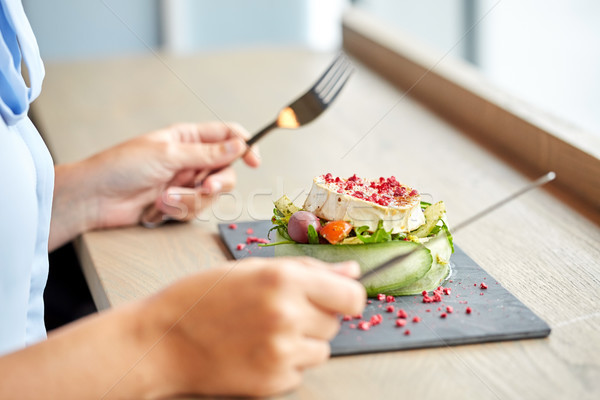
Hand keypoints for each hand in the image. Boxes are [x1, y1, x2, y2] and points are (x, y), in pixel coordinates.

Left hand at [50, 122, 258, 248]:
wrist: (94, 199)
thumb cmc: (122, 167)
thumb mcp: (168, 154)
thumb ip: (207, 152)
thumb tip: (239, 145)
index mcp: (187, 138)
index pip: (226, 137)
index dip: (244, 146)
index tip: (253, 161)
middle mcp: (189, 160)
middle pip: (225, 170)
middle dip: (217, 181)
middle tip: (205, 186)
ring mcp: (183, 183)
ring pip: (210, 195)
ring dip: (189, 199)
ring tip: (164, 199)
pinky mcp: (176, 204)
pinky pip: (194, 210)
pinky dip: (177, 211)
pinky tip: (157, 208)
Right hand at [137, 257, 365, 397]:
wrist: (162, 340)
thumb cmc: (201, 298)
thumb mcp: (252, 268)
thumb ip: (309, 269)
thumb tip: (353, 272)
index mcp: (283, 279)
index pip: (352, 295)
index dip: (345, 296)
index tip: (335, 298)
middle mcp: (287, 314)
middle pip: (336, 322)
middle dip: (316, 316)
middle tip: (280, 312)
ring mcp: (281, 352)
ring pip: (322, 349)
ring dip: (303, 341)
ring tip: (265, 332)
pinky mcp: (273, 381)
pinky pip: (301, 371)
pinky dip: (286, 363)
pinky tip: (256, 351)